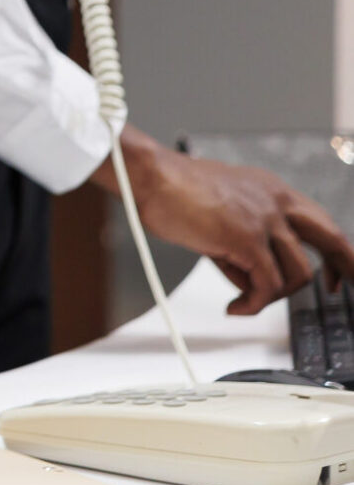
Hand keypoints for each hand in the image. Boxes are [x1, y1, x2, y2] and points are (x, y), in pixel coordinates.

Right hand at [103, 128, 353, 313]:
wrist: (150, 177)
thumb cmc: (173, 190)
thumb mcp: (223, 210)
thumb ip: (246, 238)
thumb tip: (250, 276)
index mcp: (273, 191)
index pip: (320, 223)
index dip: (334, 252)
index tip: (333, 275)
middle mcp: (277, 202)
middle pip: (331, 239)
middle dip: (343, 269)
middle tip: (336, 292)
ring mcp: (266, 220)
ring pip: (297, 274)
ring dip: (273, 296)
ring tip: (246, 300)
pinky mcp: (248, 240)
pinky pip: (266, 286)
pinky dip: (252, 304)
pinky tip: (234, 307)